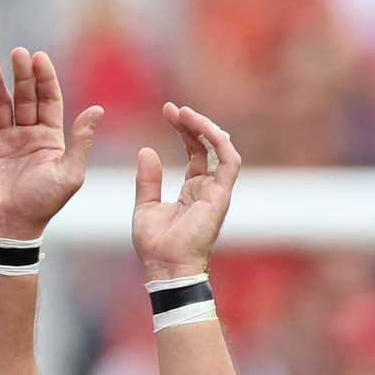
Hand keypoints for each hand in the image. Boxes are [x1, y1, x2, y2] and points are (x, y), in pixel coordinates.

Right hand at [0, 50, 95, 243]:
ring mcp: (1, 140)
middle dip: (21, 74)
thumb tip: (97, 109)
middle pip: (24, 96)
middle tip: (18, 53)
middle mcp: (25, 135)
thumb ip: (81, 140)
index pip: (48, 99)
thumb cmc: (43, 203)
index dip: (45, 78)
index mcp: (49, 138)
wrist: (9, 228)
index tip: (40, 58)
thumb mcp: (69, 172)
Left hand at [131, 102, 241, 282]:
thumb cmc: (155, 245)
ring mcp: (217, 192)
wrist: (164, 266)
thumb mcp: (145, 206)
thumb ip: (148, 179)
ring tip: (185, 113)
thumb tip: (147, 151)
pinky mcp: (221, 196)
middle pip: (208, 147)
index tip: (169, 111)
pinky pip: (229, 162)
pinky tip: (201, 127)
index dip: (184, 130)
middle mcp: (208, 189)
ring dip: (206, 128)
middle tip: (173, 108)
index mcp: (193, 191)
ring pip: (222, 149)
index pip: (195, 152)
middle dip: (193, 124)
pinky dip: (218, 141)